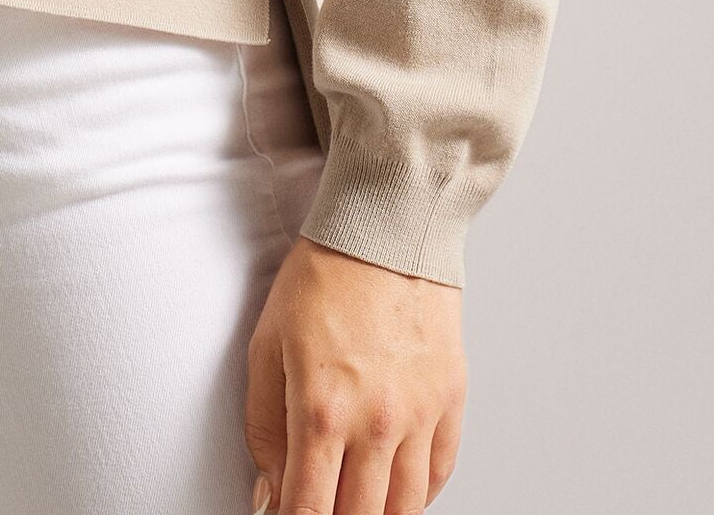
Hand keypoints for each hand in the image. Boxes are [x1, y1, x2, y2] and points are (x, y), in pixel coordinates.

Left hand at [244, 235, 465, 513]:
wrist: (385, 228)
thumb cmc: (323, 276)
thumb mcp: (267, 345)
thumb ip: (263, 427)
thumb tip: (269, 492)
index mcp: (322, 409)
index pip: (308, 510)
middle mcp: (376, 422)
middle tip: (319, 507)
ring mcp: (419, 415)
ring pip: (403, 509)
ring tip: (354, 502)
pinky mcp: (450, 401)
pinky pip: (438, 476)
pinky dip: (416, 496)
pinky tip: (393, 488)